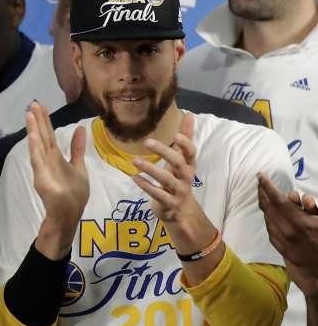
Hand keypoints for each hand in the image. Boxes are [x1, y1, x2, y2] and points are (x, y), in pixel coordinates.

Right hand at [28, 102, 87, 259]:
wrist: (68, 215)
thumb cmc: (73, 194)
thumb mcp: (79, 166)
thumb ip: (77, 148)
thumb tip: (80, 128)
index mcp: (55, 157)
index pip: (49, 134)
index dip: (45, 120)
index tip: (41, 105)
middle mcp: (46, 160)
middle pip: (42, 136)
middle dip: (37, 120)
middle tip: (33, 102)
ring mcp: (43, 169)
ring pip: (38, 145)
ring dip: (33, 130)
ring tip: (29, 113)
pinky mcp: (42, 178)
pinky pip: (38, 161)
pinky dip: (35, 148)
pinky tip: (32, 136)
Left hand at [132, 114, 221, 284]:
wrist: (181, 211)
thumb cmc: (179, 179)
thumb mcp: (182, 160)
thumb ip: (185, 138)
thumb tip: (189, 114)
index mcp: (189, 166)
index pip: (191, 153)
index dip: (186, 144)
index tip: (176, 135)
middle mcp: (186, 178)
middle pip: (179, 164)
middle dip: (164, 153)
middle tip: (147, 142)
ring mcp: (178, 192)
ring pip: (166, 180)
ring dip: (151, 170)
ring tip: (135, 161)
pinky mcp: (168, 204)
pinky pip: (157, 194)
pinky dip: (145, 186)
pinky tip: (133, 177)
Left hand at [258, 173, 317, 295]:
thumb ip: (312, 209)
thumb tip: (300, 199)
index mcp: (300, 222)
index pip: (278, 200)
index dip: (267, 186)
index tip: (261, 175)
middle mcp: (287, 231)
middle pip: (268, 207)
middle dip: (263, 192)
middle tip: (260, 181)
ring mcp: (282, 240)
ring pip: (267, 217)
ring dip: (266, 204)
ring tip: (265, 194)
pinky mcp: (279, 247)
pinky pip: (270, 228)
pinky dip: (270, 218)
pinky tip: (271, 213)